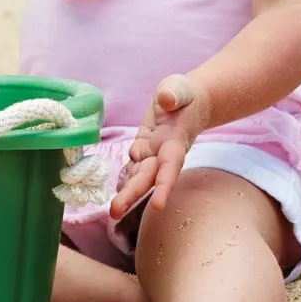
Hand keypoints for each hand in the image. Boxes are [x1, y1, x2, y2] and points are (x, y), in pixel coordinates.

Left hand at [109, 74, 210, 218]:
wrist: (187, 100)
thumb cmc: (184, 94)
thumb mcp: (179, 88)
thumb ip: (174, 93)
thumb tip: (166, 99)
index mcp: (174, 140)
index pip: (170, 165)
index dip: (164, 185)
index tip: (157, 205)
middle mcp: (163, 152)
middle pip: (148, 177)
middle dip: (133, 194)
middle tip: (115, 213)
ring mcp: (152, 153)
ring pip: (139, 176)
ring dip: (126, 194)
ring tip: (113, 212)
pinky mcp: (143, 149)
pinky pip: (133, 166)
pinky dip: (124, 179)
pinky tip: (114, 193)